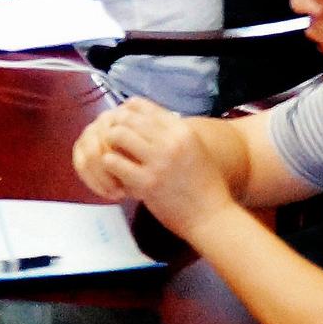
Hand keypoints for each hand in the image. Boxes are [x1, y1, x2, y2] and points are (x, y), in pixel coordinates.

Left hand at [86, 97, 236, 236]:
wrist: (212, 217)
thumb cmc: (203, 185)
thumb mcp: (194, 148)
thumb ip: (171, 133)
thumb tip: (143, 117)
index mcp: (182, 130)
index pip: (143, 106)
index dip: (127, 111)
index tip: (122, 122)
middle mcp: (171, 141)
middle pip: (128, 118)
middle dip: (116, 127)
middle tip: (113, 141)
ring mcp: (159, 162)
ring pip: (118, 135)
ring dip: (111, 144)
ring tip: (114, 155)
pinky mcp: (147, 183)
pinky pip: (114, 162)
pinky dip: (110, 165)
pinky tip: (116, 172)